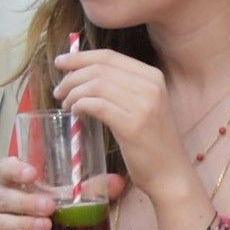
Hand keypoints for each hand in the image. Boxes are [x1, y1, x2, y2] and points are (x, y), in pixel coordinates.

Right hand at [0, 153, 125, 229]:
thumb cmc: (54, 220)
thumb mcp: (72, 204)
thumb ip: (91, 191)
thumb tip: (117, 181)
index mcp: (12, 182)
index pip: (5, 168)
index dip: (15, 169)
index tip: (32, 174)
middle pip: (2, 196)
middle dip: (26, 201)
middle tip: (50, 207)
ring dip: (22, 222)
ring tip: (46, 226)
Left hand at [50, 48, 186, 193]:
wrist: (170, 173)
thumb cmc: (152, 141)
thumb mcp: (143, 106)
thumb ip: (121, 87)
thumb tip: (81, 72)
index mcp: (153, 77)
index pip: (109, 56)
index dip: (80, 57)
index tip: (60, 63)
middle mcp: (151, 87)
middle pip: (99, 69)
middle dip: (71, 77)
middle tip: (59, 91)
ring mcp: (144, 105)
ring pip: (95, 85)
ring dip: (73, 93)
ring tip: (67, 105)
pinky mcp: (132, 124)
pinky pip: (96, 105)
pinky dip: (80, 106)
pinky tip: (76, 113)